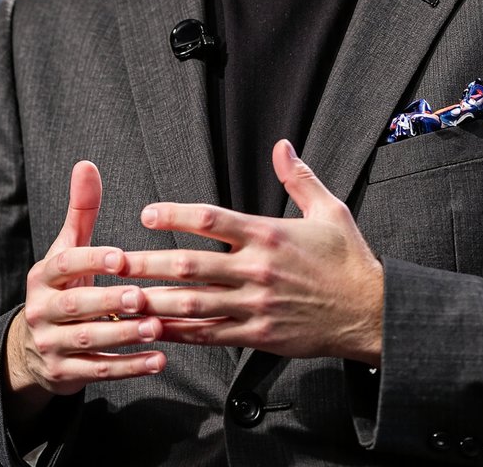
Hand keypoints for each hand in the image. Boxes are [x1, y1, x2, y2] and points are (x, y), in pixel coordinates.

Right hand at [3, 161, 163, 426]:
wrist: (34, 347)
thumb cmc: (65, 285)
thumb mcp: (68, 248)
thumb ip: (81, 210)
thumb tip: (86, 163)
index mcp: (43, 276)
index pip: (65, 265)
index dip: (92, 260)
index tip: (122, 258)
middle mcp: (41, 311)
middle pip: (76, 307)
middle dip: (109, 302)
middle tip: (142, 296)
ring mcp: (51, 345)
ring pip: (89, 342)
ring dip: (124, 336)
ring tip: (157, 328)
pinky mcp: (63, 375)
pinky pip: (98, 372)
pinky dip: (129, 368)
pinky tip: (159, 360)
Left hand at [123, 140, 383, 365]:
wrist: (370, 312)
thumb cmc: (348, 260)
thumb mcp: (330, 209)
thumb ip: (299, 178)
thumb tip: (282, 146)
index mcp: (269, 234)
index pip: (212, 219)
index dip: (175, 215)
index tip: (147, 213)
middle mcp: (257, 270)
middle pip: (190, 265)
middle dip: (148, 263)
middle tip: (112, 261)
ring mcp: (255, 306)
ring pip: (193, 303)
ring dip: (154, 301)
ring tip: (121, 298)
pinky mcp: (257, 336)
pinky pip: (210, 335)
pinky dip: (179, 333)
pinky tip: (154, 330)